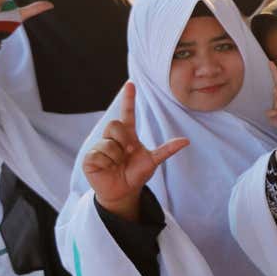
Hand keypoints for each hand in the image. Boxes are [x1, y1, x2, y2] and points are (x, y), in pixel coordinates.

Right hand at [81, 82, 188, 221]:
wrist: (123, 191)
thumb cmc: (136, 174)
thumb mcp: (153, 161)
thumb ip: (167, 150)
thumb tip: (186, 141)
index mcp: (128, 135)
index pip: (128, 113)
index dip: (129, 99)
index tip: (131, 83)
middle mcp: (113, 138)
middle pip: (115, 124)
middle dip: (123, 139)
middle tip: (127, 152)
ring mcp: (100, 146)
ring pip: (108, 141)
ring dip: (116, 155)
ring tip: (117, 163)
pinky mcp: (90, 158)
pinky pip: (99, 154)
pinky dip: (106, 162)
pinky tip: (107, 168)